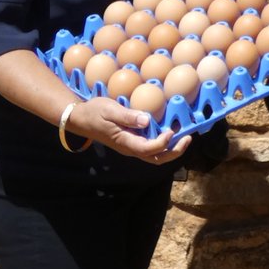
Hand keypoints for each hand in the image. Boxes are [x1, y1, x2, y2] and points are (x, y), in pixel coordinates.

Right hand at [64, 96, 191, 164]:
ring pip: (155, 156)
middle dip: (175, 151)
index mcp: (125, 142)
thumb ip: (128, 116)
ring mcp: (131, 146)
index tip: (172, 130)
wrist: (80, 118)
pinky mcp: (132, 142)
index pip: (148, 149)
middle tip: (189, 138)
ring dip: (172, 149)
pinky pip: (151, 148)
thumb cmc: (94, 112)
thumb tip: (146, 120)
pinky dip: (164, 143)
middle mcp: (130, 148)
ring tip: (185, 136)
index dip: (163, 142)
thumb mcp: (110, 110)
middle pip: (156, 158)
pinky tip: (171, 131)